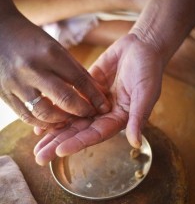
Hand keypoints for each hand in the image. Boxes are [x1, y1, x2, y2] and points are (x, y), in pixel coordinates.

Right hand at [0, 10, 109, 129]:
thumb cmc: (32, 40)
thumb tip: (96, 91)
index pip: (79, 79)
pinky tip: (52, 123)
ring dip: (62, 121)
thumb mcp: (56, 48)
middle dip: (82, 111)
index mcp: (49, 53)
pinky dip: (42, 124)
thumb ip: (75, 70)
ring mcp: (16, 83)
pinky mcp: (5, 94)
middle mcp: (32, 69)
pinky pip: (26, 117)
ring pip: (44, 113)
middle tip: (90, 115)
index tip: (104, 106)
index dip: (94, 96)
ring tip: (71, 120)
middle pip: (64, 99)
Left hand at [34, 33, 163, 164]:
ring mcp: (92, 102)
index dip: (78, 142)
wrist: (141, 47)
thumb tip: (135, 142)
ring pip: (70, 119)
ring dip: (54, 131)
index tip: (59, 151)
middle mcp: (103, 114)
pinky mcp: (84, 89)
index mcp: (118, 119)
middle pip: (79, 131)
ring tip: (35, 144)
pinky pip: (67, 100)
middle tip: (39, 157)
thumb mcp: (146, 93)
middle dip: (59, 143)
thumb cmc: (149, 70)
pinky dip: (54, 108)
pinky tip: (39, 116)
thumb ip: (138, 117)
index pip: (95, 134)